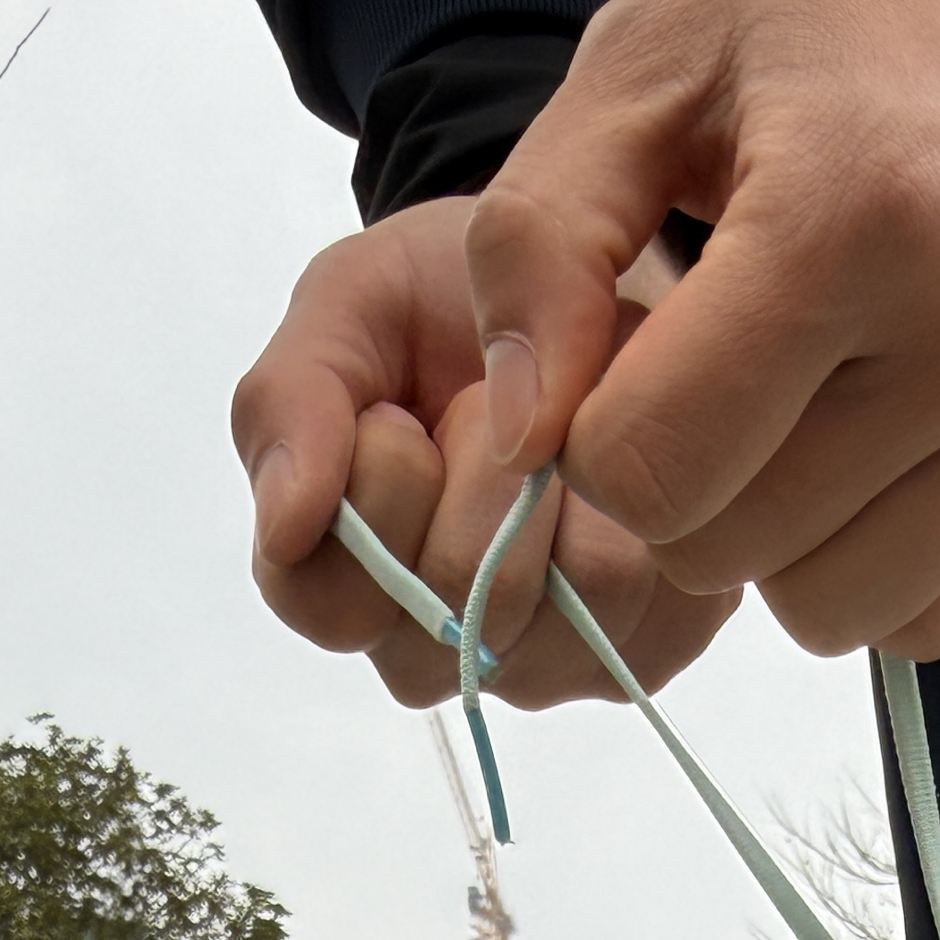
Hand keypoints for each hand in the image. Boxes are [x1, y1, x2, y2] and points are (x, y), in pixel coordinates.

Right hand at [230, 198, 736, 706]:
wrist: (595, 278)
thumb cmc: (453, 303)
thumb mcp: (349, 306)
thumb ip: (291, 398)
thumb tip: (286, 522)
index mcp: (341, 583)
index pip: (335, 608)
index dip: (380, 493)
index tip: (401, 411)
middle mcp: (438, 643)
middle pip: (464, 614)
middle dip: (487, 473)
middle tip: (495, 404)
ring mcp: (545, 661)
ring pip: (573, 607)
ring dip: (576, 484)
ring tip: (564, 428)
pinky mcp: (647, 647)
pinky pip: (653, 602)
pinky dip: (647, 509)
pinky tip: (621, 466)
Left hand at [467, 0, 939, 666]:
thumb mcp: (636, 65)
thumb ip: (538, 253)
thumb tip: (519, 447)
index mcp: (855, 216)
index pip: (651, 470)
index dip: (587, 432)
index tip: (619, 339)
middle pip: (733, 551)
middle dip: (678, 482)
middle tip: (704, 350)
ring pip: (834, 611)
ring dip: (773, 536)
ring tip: (788, 389)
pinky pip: (933, 610)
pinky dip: (869, 553)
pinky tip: (862, 427)